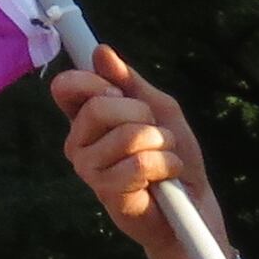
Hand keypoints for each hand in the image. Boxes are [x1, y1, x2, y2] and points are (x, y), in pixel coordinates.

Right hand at [50, 51, 209, 258]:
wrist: (192, 206)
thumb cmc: (174, 156)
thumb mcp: (159, 110)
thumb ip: (130, 83)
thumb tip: (101, 52)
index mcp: (86, 119)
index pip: (65, 87)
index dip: (94, 82)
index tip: (120, 93)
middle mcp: (78, 143)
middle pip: (99, 107)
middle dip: (142, 115)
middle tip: (155, 133)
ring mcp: (88, 169)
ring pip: (127, 135)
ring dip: (161, 143)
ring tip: (165, 158)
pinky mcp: (106, 192)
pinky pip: (140, 163)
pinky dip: (165, 166)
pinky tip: (165, 178)